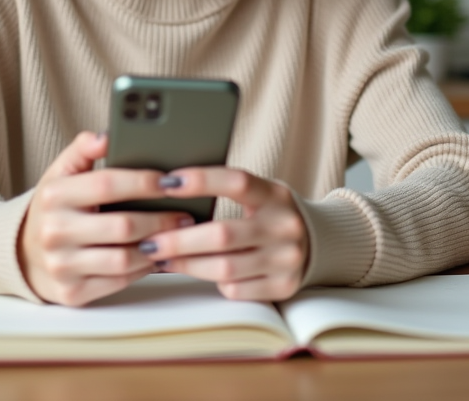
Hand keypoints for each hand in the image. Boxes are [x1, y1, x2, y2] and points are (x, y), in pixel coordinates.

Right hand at [18, 131, 194, 306]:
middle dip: (161, 220)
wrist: (23, 254)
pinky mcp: (72, 292)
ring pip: (124, 259)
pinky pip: (119, 282)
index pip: (106, 185)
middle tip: (185, 215)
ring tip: (177, 236)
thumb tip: (106, 135)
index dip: (142, 182)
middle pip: (122, 227)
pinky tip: (157, 256)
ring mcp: (62, 265)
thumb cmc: (54, 209)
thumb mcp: (60, 175)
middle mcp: (54, 231)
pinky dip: (144, 269)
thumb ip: (82, 151)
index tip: (169, 181)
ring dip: (158, 248)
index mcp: (54, 196)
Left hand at [135, 167, 308, 301]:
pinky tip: (198, 272)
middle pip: (222, 234)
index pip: (237, 182)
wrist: (320, 244)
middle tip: (148, 242)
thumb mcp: (260, 194)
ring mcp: (287, 259)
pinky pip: (236, 288)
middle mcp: (285, 226)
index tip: (166, 182)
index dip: (201, 181)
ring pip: (224, 268)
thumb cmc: (271, 214)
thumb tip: (169, 191)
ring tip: (162, 259)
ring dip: (187, 265)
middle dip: (178, 240)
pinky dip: (213, 281)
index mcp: (276, 195)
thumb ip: (227, 191)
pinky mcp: (283, 287)